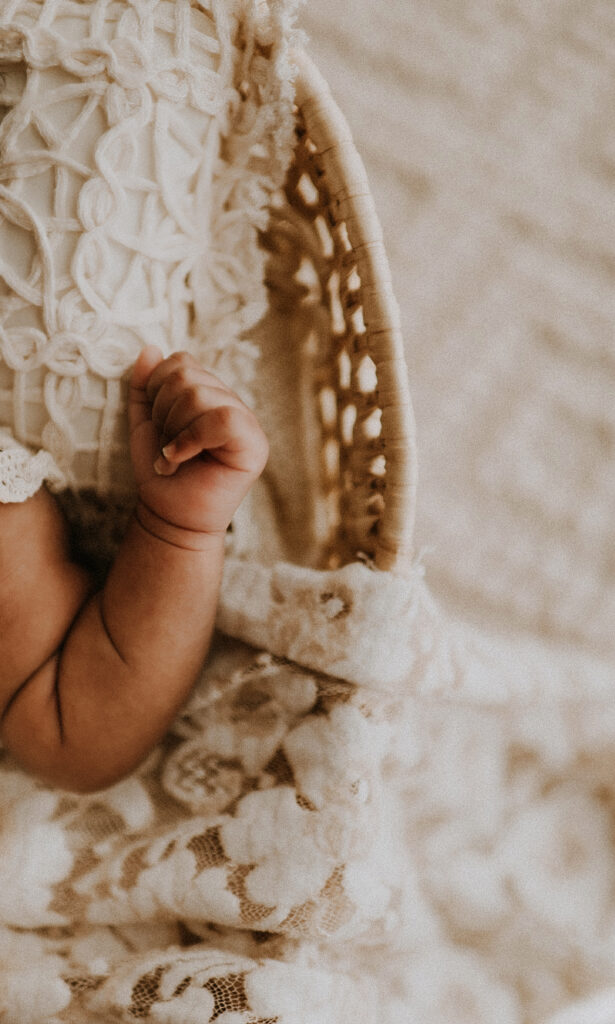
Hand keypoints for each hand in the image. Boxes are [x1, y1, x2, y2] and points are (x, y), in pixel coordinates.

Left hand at [128, 346, 267, 538]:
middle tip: (166, 445)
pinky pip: (221, 419)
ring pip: (199, 395)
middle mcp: (232, 403)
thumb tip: (149, 348)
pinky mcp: (254, 446)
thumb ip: (145, 385)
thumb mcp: (145, 421)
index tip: (156, 426)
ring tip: (173, 456)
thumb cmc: (161, 471)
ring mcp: (247, 423)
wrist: (168, 516)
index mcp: (211, 394)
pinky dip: (190, 439)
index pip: (181, 363)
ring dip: (172, 431)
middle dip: (163, 414)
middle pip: (186, 378)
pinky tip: (179, 459)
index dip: (156, 390)